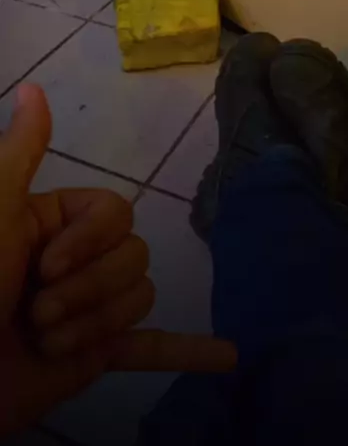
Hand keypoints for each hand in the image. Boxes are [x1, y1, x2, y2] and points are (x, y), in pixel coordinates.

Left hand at [0, 83, 153, 433]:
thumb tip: (34, 88)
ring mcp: (90, 309)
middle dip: (87, 291)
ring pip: (139, 299)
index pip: (115, 213)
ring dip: (92, 326)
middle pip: (133, 257)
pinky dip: (186, 351)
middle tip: (36, 315)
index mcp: (55, 223)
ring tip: (47, 344)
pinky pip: (149, 349)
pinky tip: (228, 356)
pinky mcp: (96, 357)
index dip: (91, 242)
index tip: (45, 267)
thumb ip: (20, 153)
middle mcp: (77, 261)